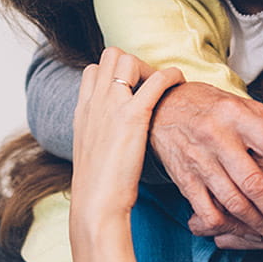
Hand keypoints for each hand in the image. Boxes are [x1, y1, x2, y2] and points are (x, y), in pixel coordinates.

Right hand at [70, 48, 183, 224]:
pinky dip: (170, 75)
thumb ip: (100, 136)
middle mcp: (94, 102)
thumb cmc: (98, 189)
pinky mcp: (132, 116)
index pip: (93, 71)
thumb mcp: (91, 155)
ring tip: (164, 83)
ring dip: (148, 66)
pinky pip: (156, 79)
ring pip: (127, 59)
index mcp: (82, 111)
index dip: (113, 74)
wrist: (95, 205)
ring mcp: (111, 106)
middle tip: (149, 83)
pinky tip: (179, 82)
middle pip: (109, 56)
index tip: (131, 88)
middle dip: (131, 63)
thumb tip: (114, 138)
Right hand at [148, 81, 262, 244]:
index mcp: (238, 115)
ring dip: (256, 225)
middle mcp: (217, 137)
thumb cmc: (214, 108)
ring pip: (232, 202)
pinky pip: (207, 213)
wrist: (163, 108)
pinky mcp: (184, 179)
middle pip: (253, 182)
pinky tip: (244, 232)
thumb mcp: (245, 107)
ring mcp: (199, 160)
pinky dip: (228, 227)